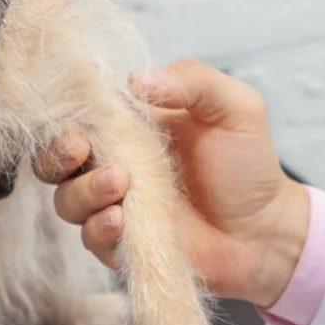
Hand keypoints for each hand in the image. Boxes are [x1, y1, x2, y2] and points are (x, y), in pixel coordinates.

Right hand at [36, 59, 310, 306]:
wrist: (267, 229)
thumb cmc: (249, 164)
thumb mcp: (234, 107)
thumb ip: (191, 81)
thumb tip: (136, 80)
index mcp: (132, 125)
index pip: (80, 114)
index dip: (68, 114)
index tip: (80, 118)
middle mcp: (115, 163)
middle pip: (56, 159)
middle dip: (57, 153)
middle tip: (81, 149)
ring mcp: (115, 206)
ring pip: (67, 200)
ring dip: (84, 191)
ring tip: (121, 184)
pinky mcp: (122, 245)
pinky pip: (90, 238)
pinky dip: (98, 229)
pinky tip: (121, 220)